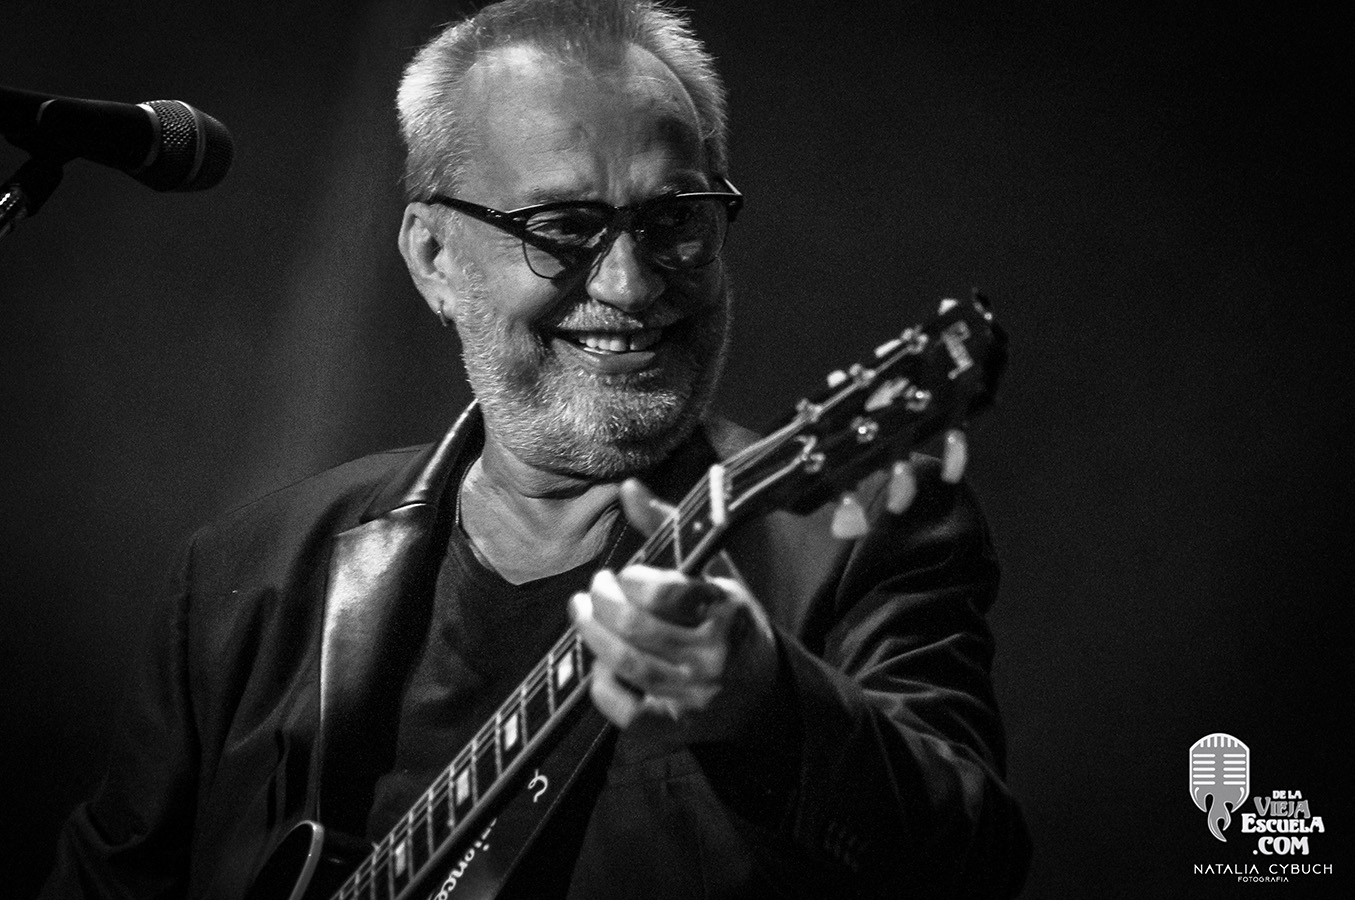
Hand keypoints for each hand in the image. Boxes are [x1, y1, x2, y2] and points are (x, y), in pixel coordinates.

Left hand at [570, 478, 779, 741]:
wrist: (760, 694)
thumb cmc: (729, 620)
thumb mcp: (714, 571)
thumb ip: (669, 528)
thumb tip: (627, 487)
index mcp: (727, 611)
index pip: (666, 592)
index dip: (632, 580)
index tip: (624, 574)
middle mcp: (712, 656)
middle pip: (636, 627)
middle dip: (601, 602)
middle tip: (593, 588)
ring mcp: (693, 695)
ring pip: (625, 663)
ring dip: (591, 634)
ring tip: (583, 612)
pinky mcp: (674, 726)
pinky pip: (624, 710)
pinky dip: (602, 684)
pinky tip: (599, 663)